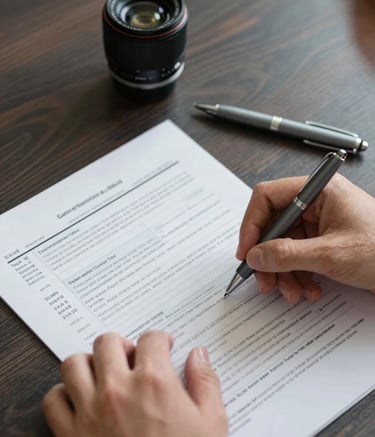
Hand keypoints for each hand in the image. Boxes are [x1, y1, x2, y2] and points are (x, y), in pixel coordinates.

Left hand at [42, 331, 227, 436]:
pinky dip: (64, 395)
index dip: (160, 339)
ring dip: (89, 364)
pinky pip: (53, 400)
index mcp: (154, 382)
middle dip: (122, 344)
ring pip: (74, 364)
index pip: (151, 338)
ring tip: (103, 374)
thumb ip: (206, 382)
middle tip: (132, 357)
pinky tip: (81, 401)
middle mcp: (118, 389)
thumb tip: (199, 354)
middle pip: (107, 341)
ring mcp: (90, 412)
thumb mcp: (210, 423)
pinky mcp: (70, 435)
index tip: (162, 346)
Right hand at [236, 174, 374, 302]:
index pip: (267, 197)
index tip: (246, 253)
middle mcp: (315, 202)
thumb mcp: (331, 255)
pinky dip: (298, 275)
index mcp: (318, 190)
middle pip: (273, 226)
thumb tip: (254, 256)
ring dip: (283, 272)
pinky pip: (297, 256)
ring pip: (283, 245)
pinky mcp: (322, 240)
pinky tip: (309, 290)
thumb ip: (287, 254)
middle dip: (268, 258)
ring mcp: (319, 222)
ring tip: (293, 293)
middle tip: (265, 282)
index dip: (252, 225)